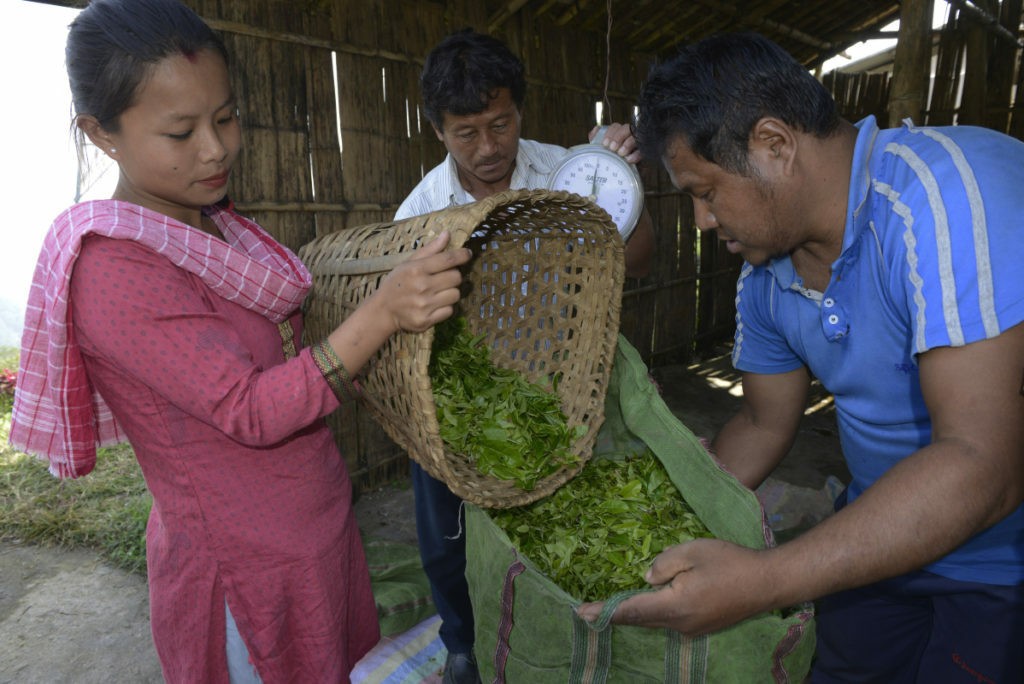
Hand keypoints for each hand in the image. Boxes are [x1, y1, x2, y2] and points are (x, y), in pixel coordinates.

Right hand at [370, 232, 471, 333]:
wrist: (383, 310)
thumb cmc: (397, 283)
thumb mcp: (408, 263)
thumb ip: (430, 250)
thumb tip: (448, 234)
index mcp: (416, 269)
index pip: (448, 259)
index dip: (462, 255)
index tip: (467, 254)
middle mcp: (421, 286)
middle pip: (456, 277)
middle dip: (453, 276)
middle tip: (444, 277)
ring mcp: (424, 305)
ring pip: (455, 294)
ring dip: (450, 292)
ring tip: (438, 292)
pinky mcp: (426, 320)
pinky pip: (450, 311)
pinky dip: (445, 307)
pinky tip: (435, 304)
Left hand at [575, 538, 776, 635]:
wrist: (767, 583)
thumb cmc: (730, 562)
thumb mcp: (692, 552)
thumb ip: (663, 564)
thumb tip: (646, 579)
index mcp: (674, 606)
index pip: (631, 610)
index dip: (605, 611)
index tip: (581, 612)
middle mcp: (679, 624)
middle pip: (639, 620)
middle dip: (613, 614)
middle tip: (587, 611)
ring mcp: (691, 628)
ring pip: (653, 621)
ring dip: (632, 614)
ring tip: (609, 608)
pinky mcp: (701, 626)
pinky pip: (667, 620)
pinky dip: (651, 613)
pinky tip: (644, 604)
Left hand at [589, 122, 640, 163]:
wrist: (620, 175)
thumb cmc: (610, 158)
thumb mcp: (601, 149)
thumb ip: (596, 138)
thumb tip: (594, 132)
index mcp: (618, 133)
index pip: (615, 127)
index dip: (610, 133)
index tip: (605, 143)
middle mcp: (628, 135)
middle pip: (626, 128)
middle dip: (618, 137)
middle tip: (612, 148)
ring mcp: (637, 143)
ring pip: (635, 137)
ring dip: (627, 144)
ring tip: (620, 154)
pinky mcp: (643, 153)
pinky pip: (642, 151)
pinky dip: (635, 155)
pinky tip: (628, 160)